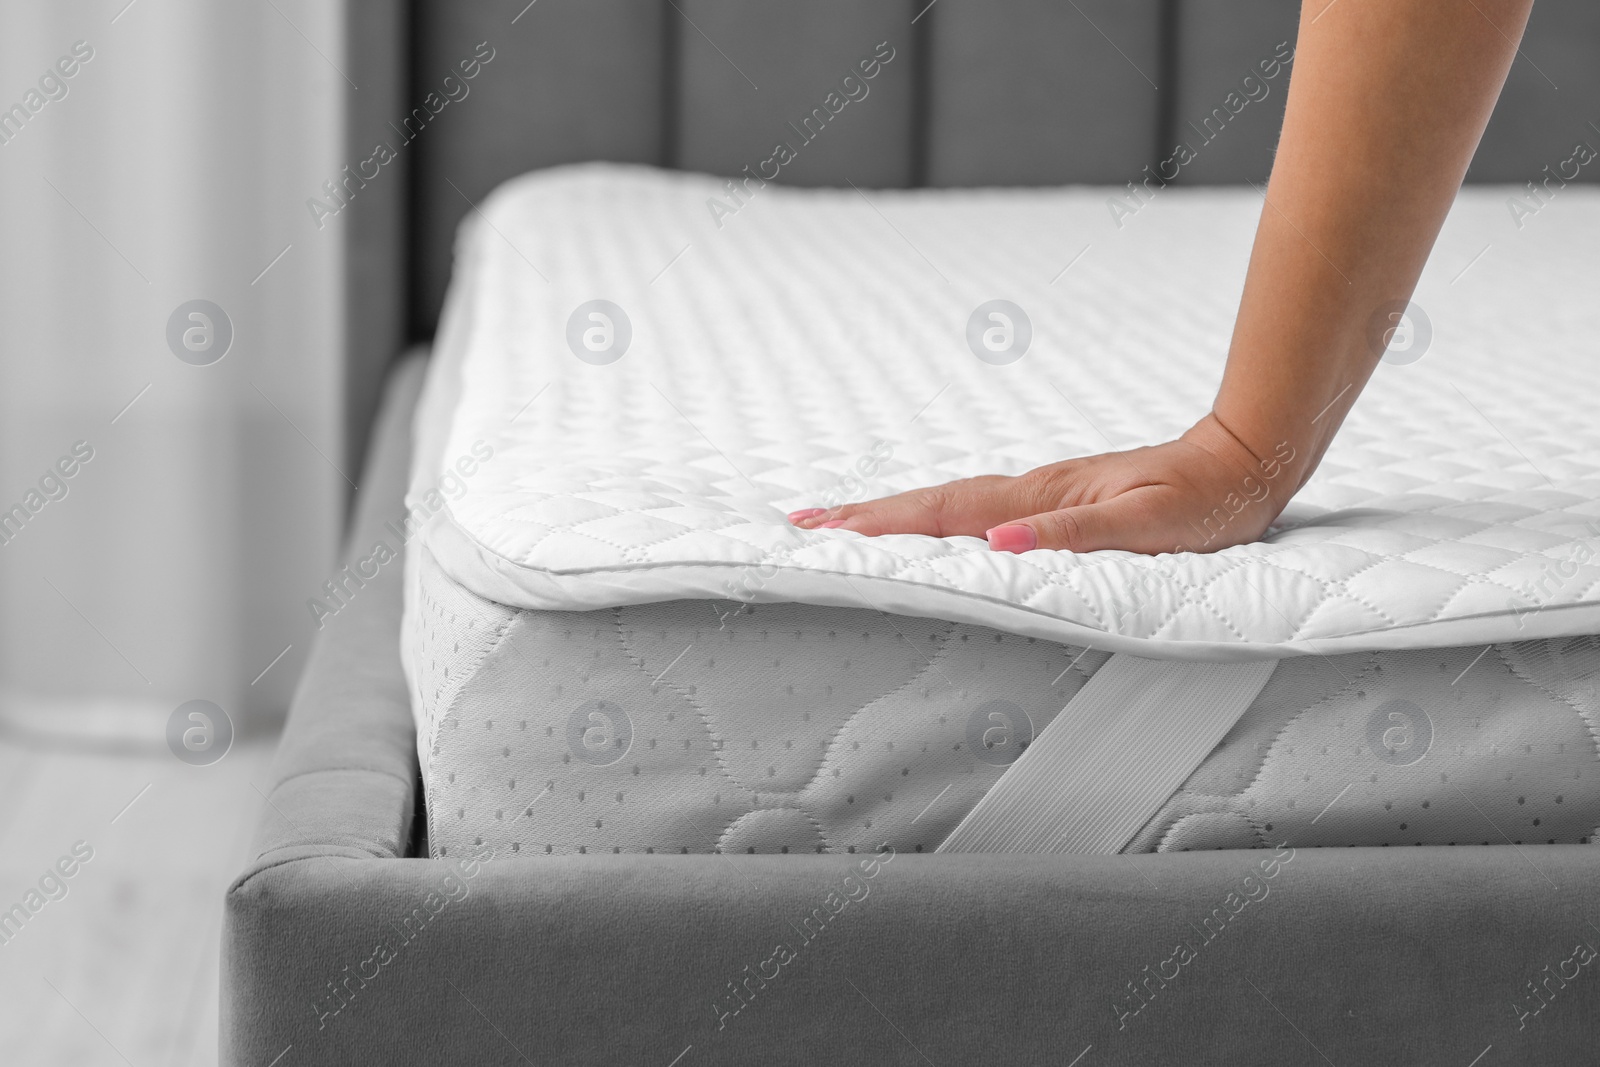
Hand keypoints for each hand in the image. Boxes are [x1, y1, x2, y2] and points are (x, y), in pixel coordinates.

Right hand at [787, 414, 1296, 554]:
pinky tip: (924, 528)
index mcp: (1041, 499)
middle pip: (932, 503)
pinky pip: (975, 510)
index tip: (825, 531)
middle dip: (866, 516)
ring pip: (948, 504)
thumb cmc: (1201, 503)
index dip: (884, 525)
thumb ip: (1074, 535)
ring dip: (891, 515)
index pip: (946, 514)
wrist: (1242, 460)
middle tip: (803, 525)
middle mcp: (1030, 492)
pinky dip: (934, 517)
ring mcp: (1039, 492)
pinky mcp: (1052, 499)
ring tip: (841, 525)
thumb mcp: (1147, 526)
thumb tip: (1000, 543)